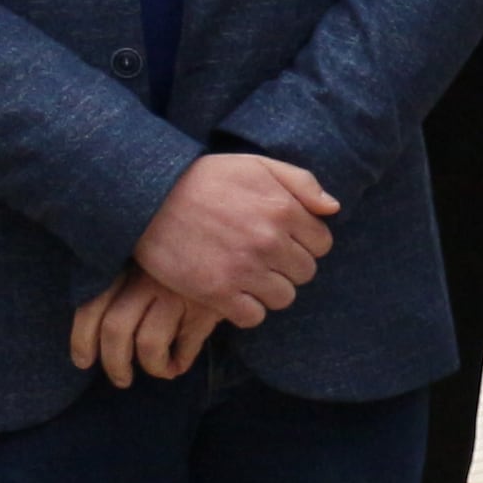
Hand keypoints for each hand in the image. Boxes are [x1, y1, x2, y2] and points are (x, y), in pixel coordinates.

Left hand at [66, 266, 216, 387]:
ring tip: (159, 370)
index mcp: (130, 263)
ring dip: (152, 367)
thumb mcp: (151, 257)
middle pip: (115, 330)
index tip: (83, 361)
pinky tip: (180, 362)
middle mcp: (150, 277)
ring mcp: (179, 291)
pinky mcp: (208, 306)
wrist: (235, 243)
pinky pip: (185, 347)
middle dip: (114, 364)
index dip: (82, 340)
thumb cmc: (186, 254)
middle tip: (121, 378)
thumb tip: (96, 331)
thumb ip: (127, 280)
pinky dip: (179, 362)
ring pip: (149, 345)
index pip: (92, 307)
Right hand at [134, 153, 338, 323]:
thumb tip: (333, 209)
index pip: (322, 244)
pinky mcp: (217, 292)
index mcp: (284, 209)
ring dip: (270, 290)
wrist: (150, 198)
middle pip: (305, 273)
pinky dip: (247, 310)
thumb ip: (302, 184)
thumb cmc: (206, 179)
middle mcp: (269, 241)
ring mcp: (244, 269)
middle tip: (265, 259)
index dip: (306, 244)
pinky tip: (234, 294)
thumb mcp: (258, 165)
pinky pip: (253, 317)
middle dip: (289, 267)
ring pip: (283, 298)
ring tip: (250, 277)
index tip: (286, 241)